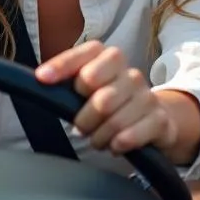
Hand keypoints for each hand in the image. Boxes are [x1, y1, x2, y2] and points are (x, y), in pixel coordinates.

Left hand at [36, 41, 175, 155]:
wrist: (152, 116)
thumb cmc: (111, 101)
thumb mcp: (88, 88)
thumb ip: (67, 80)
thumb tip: (40, 78)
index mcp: (110, 59)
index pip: (88, 54)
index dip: (64, 65)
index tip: (43, 79)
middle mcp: (130, 73)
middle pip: (100, 98)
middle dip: (84, 120)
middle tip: (82, 127)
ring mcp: (146, 95)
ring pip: (115, 120)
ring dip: (100, 137)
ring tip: (99, 139)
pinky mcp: (159, 119)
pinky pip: (134, 134)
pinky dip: (119, 143)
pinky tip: (116, 145)